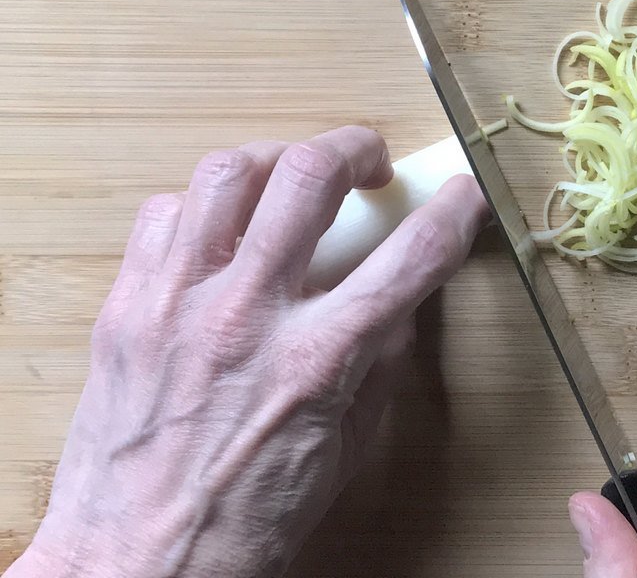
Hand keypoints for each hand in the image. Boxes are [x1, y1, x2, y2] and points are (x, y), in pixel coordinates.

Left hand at [9, 126, 489, 577]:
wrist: (130, 571)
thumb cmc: (246, 524)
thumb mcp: (347, 449)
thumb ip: (381, 359)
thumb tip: (402, 292)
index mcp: (318, 362)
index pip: (412, 255)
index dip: (455, 211)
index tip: (464, 194)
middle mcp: (247, 317)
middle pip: (310, 176)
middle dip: (358, 149)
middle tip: (370, 166)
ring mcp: (177, 304)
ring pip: (229, 172)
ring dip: (278, 161)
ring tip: (293, 183)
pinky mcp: (125, 307)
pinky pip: (164, 213)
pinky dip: (205, 208)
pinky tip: (223, 233)